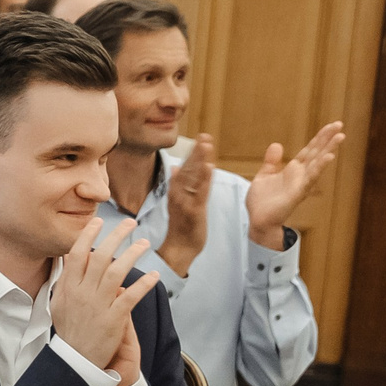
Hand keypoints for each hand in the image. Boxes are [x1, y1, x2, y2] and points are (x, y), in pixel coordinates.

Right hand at [48, 217, 159, 384]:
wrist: (75, 361)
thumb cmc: (69, 330)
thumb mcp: (58, 303)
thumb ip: (66, 281)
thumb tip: (73, 259)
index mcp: (68, 288)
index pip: (76, 254)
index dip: (87, 235)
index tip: (98, 221)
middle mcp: (82, 293)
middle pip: (100, 257)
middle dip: (116, 236)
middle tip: (130, 223)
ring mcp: (98, 306)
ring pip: (117, 272)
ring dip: (132, 254)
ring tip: (144, 243)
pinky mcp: (113, 319)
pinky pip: (130, 296)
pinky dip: (144, 284)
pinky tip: (155, 274)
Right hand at [159, 135, 214, 275]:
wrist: (179, 249)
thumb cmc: (182, 227)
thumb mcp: (178, 203)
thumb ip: (178, 185)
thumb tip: (175, 167)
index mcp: (177, 192)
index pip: (185, 169)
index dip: (193, 153)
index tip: (201, 138)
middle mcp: (179, 194)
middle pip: (188, 169)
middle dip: (196, 152)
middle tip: (204, 135)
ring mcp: (185, 202)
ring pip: (193, 178)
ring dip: (200, 160)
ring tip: (206, 144)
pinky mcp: (194, 211)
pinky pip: (200, 193)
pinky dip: (204, 180)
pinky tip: (209, 167)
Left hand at [244, 121, 342, 246]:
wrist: (257, 221)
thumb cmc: (261, 202)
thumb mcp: (263, 176)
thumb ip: (271, 162)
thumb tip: (277, 144)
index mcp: (293, 170)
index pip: (309, 150)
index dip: (319, 138)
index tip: (331, 126)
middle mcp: (300, 175)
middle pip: (316, 152)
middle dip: (328, 139)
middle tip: (340, 124)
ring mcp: (300, 183)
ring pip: (317, 163)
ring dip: (329, 149)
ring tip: (340, 136)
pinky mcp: (298, 193)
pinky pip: (310, 178)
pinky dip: (319, 167)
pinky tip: (329, 157)